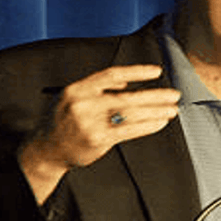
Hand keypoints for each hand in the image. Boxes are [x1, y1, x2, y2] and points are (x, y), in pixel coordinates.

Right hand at [19, 65, 179, 202]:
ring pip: (131, 114)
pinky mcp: (97, 140)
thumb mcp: (73, 98)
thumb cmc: (64, 121)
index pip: (112, 75)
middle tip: (174, 95)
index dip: (136, 72)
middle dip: (154, 95)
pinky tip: (159, 122)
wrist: (46, 149)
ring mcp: (90, 123)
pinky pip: (128, 131)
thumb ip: (98, 88)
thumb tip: (126, 80)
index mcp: (78, 89)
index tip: (157, 71)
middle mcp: (83, 104)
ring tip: (172, 110)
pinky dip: (147, 126)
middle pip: (127, 97)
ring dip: (155, 112)